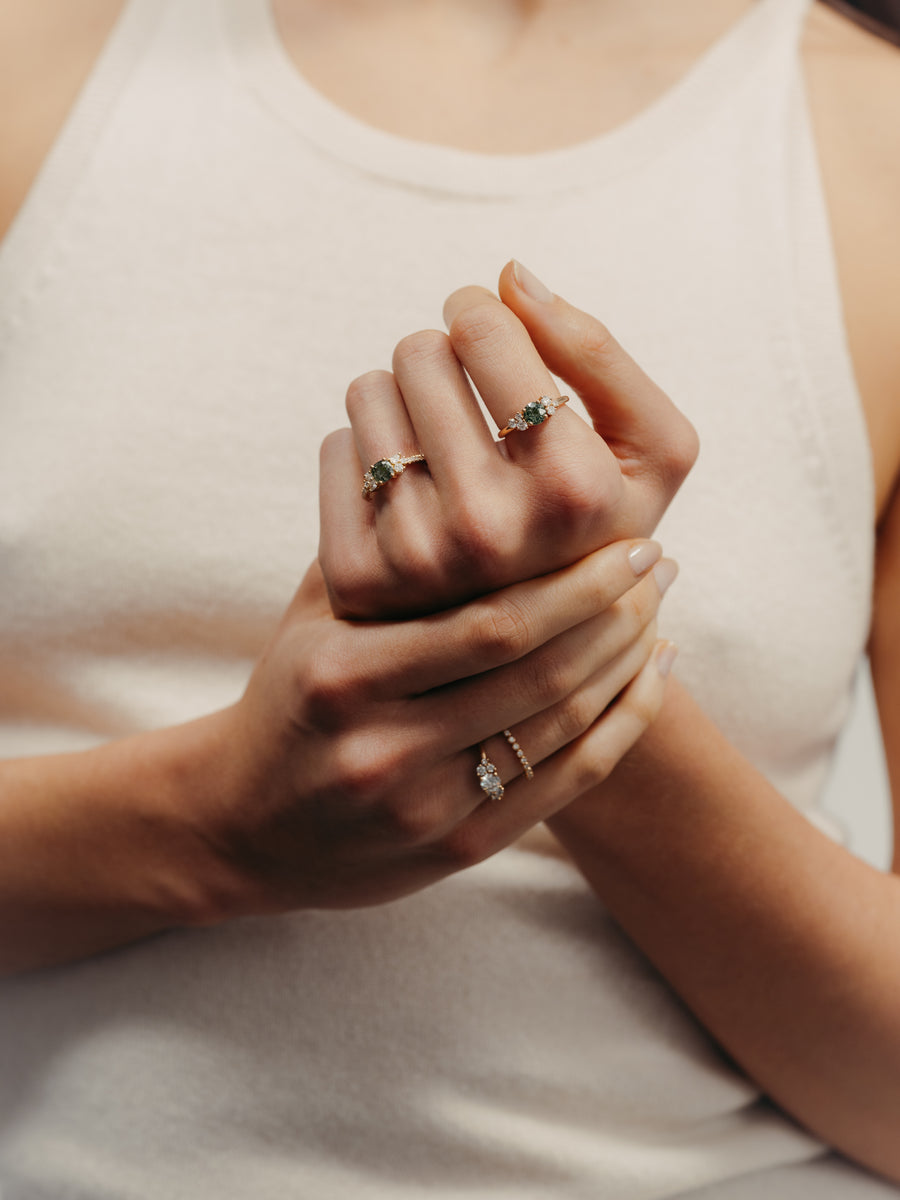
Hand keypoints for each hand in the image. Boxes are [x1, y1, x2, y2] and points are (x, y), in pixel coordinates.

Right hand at [204, 541, 672, 915]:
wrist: (244, 824)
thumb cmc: (288, 697)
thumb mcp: (314, 616)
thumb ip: (380, 546)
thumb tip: (469, 456)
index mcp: (344, 676)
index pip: (492, 624)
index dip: (577, 582)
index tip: (628, 542)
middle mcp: (385, 749)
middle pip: (539, 674)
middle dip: (616, 613)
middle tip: (657, 565)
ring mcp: (425, 808)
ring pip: (562, 727)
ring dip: (626, 662)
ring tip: (656, 609)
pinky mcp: (459, 849)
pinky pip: (567, 784)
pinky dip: (622, 727)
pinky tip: (650, 679)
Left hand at [320, 261, 696, 619]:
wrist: (542, 642)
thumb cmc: (598, 524)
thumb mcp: (651, 448)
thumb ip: (596, 350)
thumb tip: (507, 276)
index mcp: (573, 491)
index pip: (483, 328)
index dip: (481, 312)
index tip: (485, 328)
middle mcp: (489, 530)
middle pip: (417, 351)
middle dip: (441, 358)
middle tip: (465, 400)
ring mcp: (415, 560)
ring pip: (366, 390)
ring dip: (402, 401)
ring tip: (441, 448)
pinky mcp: (356, 577)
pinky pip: (336, 447)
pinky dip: (368, 454)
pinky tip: (409, 495)